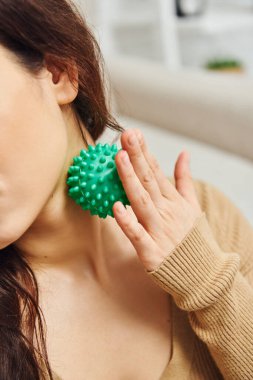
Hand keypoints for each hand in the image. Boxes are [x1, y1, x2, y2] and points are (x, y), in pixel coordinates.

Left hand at [113, 128, 202, 271]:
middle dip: (137, 156)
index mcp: (174, 201)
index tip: (134, 133)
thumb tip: (183, 153)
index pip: (156, 172)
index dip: (144, 152)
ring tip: (120, 157)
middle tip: (126, 135)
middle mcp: (166, 212)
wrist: (204, 273)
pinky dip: (127, 222)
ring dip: (130, 179)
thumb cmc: (193, 238)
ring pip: (142, 201)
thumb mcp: (192, 205)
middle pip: (148, 180)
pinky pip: (137, 235)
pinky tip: (115, 207)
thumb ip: (184, 179)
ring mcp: (159, 231)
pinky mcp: (151, 251)